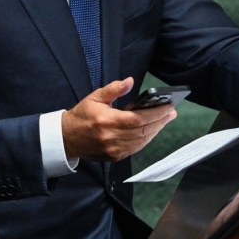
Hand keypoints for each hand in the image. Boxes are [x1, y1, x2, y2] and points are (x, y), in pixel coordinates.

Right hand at [61, 77, 176, 161]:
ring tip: (164, 120)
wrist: (67, 138)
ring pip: (142, 141)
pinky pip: (136, 148)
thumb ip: (113, 89)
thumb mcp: (94, 98)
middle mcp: (111, 138)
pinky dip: (146, 139)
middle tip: (171, 112)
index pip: (138, 119)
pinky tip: (152, 131)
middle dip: (160, 121)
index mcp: (106, 121)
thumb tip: (129, 81)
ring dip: (155, 130)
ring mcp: (114, 150)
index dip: (155, 113)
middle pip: (143, 130)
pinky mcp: (115, 157)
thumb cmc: (81, 116)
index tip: (168, 107)